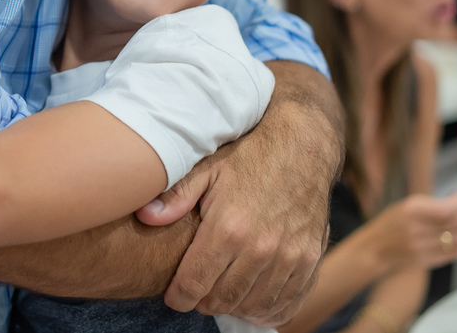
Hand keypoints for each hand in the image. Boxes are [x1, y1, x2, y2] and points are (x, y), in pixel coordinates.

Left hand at [135, 105, 337, 325]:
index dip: (179, 297)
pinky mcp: (310, 259)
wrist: (302, 146)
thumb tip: (146, 216)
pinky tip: (255, 302)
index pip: (195, 284)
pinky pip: (289, 302)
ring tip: (223, 293)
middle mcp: (260, 249)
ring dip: (235, 306)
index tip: (174, 296)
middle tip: (197, 292)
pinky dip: (269, 309)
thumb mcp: (208, 168)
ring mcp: (289, 257)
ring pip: (254, 306)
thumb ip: (177, 196)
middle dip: (205, 302)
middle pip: (223, 300)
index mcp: (228, 228)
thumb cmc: (249, 156)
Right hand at [370, 193, 456, 271]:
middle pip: (456, 225)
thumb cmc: (391, 222)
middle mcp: (415, 230)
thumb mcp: (406, 205)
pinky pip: (453, 254)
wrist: (374, 248)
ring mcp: (421, 248)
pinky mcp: (426, 261)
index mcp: (409, 211)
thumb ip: (432, 203)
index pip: (446, 209)